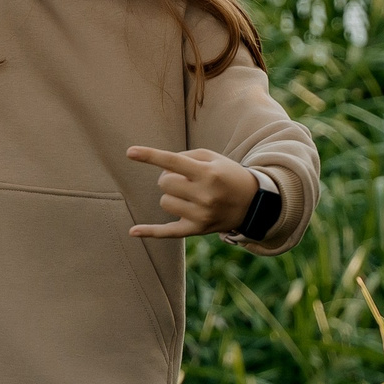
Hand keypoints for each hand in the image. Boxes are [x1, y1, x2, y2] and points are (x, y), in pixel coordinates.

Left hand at [125, 146, 261, 238]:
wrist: (253, 203)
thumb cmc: (227, 174)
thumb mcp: (213, 158)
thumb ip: (185, 157)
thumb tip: (161, 168)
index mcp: (208, 173)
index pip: (173, 162)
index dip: (150, 156)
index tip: (130, 152)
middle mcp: (204, 195)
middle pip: (164, 183)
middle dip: (169, 178)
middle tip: (184, 179)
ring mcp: (200, 214)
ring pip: (164, 202)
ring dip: (171, 196)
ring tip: (189, 195)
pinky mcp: (196, 229)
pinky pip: (167, 231)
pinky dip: (150, 231)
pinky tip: (133, 231)